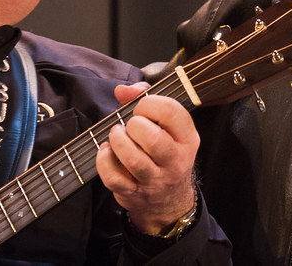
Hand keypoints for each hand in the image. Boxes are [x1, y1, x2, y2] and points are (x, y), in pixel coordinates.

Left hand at [96, 82, 199, 234]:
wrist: (169, 200)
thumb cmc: (164, 152)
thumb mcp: (166, 126)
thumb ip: (144, 99)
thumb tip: (121, 91)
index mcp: (187, 138)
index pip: (172, 113)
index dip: (150, 103)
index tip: (142, 107)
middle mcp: (175, 160)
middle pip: (153, 138)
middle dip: (134, 124)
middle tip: (130, 125)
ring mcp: (155, 180)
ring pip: (133, 159)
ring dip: (118, 141)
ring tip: (117, 135)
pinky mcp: (135, 193)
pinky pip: (114, 178)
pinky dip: (104, 161)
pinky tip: (106, 152)